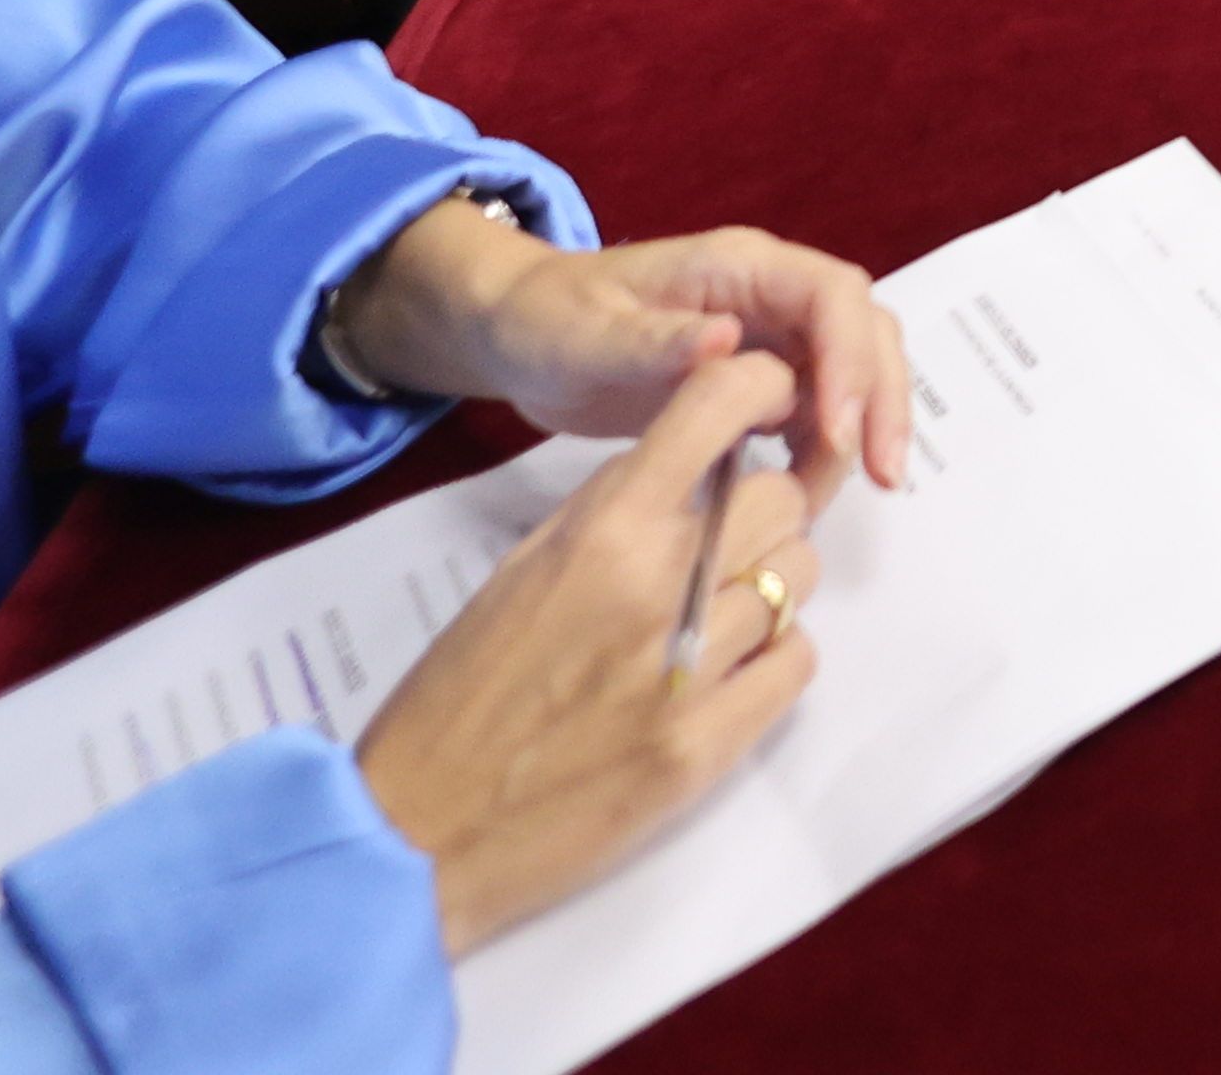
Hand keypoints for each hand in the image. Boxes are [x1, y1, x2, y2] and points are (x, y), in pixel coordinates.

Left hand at [344, 218, 917, 505]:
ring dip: (866, 423)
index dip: (849, 359)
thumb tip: (730, 340)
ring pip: (851, 368)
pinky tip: (811, 491)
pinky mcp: (757, 378)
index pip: (831, 296)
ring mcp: (768, 334)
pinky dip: (828, 444)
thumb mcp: (587, 333)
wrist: (518, 333)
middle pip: (862, 329)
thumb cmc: (547, 319)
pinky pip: (815, 405)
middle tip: (881, 474)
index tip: (839, 431)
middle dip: (881, 396)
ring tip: (850, 491)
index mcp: (739, 265)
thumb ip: (656, 340)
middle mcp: (768, 294)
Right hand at [353, 350, 822, 956]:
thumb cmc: (459, 694)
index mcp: (603, 530)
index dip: (759, 390)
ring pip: (799, 579)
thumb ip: (612, 514)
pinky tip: (725, 672)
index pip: (718, 408)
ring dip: (771, 587)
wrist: (422, 830)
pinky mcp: (710, 746)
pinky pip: (795, 662)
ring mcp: (693, 669)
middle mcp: (660, 586)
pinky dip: (775, 657)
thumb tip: (691, 474)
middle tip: (728, 544)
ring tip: (716, 616)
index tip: (770, 402)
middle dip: (766, 512)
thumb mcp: (523, 569)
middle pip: (783, 499)